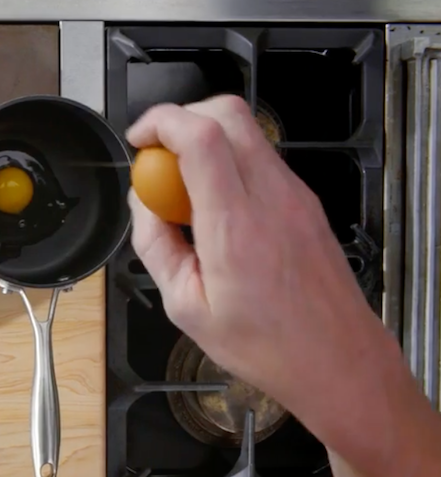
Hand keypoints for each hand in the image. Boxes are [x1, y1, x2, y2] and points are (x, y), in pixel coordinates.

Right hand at [126, 94, 390, 413]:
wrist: (338, 360)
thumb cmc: (268, 345)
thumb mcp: (186, 308)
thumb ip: (156, 247)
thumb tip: (142, 206)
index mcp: (236, 226)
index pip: (201, 137)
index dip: (161, 122)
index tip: (139, 140)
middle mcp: (271, 198)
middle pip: (227, 113)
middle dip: (182, 119)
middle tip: (157, 158)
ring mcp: (295, 195)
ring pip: (246, 133)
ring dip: (205, 144)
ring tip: (185, 194)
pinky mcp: (306, 202)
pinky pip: (260, 160)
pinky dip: (228, 165)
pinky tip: (215, 210)